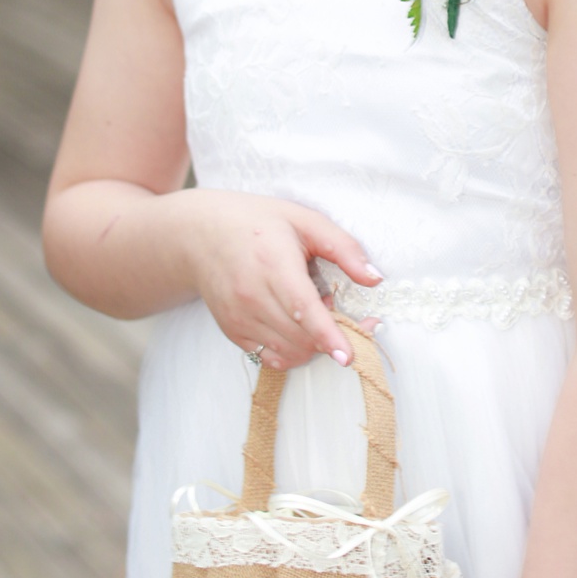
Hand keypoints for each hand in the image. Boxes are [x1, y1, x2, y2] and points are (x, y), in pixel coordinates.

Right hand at [186, 193, 382, 371]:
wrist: (201, 234)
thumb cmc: (258, 223)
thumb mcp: (305, 221)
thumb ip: (344, 248)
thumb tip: (374, 278)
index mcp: (273, 264)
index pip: (302, 309)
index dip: (327, 335)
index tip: (346, 356)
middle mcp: (252, 295)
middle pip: (301, 336)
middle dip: (331, 337)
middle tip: (339, 310)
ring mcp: (239, 317)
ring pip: (288, 351)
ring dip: (313, 343)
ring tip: (311, 311)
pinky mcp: (232, 331)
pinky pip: (269, 356)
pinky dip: (292, 351)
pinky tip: (295, 326)